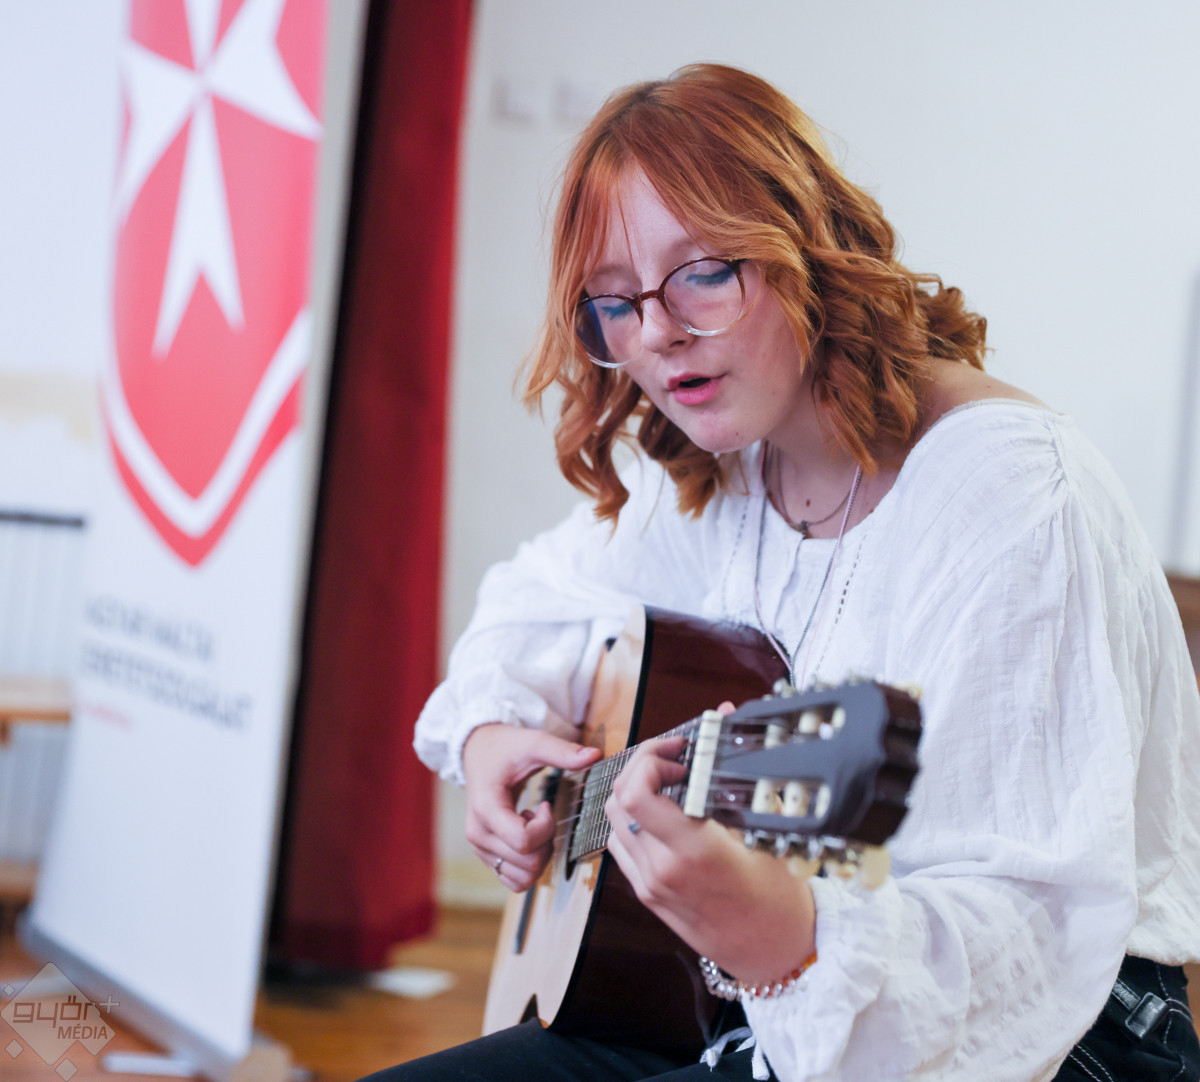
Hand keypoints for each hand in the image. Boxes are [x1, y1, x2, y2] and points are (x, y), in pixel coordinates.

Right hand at [462, 722, 600, 892]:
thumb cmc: (506, 748)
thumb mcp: (534, 743)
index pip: (523, 841)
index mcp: (486, 808)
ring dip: (540, 856)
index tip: (545, 805)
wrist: (479, 752)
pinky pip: (515, 881)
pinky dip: (529, 866)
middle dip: (547, 841)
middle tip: (543, 815)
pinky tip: (527, 837)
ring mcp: (480, 848)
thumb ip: (562, 752)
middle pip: (528, 863)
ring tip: (534, 826)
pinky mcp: (486, 856)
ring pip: (523, 878)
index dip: (546, 827)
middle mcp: (478, 834)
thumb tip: (596, 755)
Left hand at [604, 734, 816, 986]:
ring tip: (670, 780)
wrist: (772, 953)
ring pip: (613, 819)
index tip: (676, 751)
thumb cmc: (777, 897)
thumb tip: (724, 712)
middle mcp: (662, 869)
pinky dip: (632, 818)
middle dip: (640, 767)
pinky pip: (621, 844)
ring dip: (633, 790)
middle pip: (617, 799)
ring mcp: (649, 884)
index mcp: (692, 852)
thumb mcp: (763, 829)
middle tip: (673, 758)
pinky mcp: (646, 894)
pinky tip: (664, 810)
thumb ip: (736, 768)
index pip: (635, 795)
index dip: (646, 760)